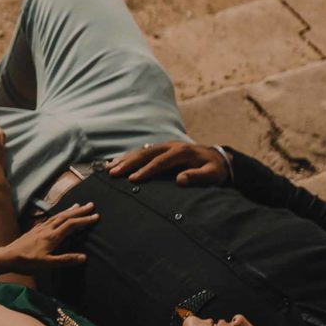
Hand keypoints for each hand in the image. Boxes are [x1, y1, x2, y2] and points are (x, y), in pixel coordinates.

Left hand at [2, 202, 96, 275]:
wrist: (7, 257)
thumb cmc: (27, 262)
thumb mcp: (47, 264)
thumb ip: (65, 260)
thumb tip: (84, 257)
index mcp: (52, 236)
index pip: (72, 225)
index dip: (84, 220)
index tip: (96, 216)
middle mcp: (47, 229)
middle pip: (66, 217)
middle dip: (80, 211)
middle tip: (91, 205)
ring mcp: (40, 228)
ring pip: (57, 216)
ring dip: (69, 211)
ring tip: (78, 206)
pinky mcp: (34, 229)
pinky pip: (49, 219)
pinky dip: (58, 215)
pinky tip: (57, 215)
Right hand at [105, 140, 227, 184]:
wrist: (217, 158)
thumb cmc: (214, 169)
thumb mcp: (212, 174)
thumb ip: (198, 176)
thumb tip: (180, 180)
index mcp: (182, 152)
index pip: (160, 161)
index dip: (146, 170)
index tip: (133, 179)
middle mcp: (170, 145)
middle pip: (145, 153)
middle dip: (128, 163)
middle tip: (113, 173)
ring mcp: (164, 145)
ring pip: (141, 151)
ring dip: (124, 159)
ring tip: (109, 168)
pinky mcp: (160, 148)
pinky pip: (141, 152)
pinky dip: (128, 157)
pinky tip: (116, 162)